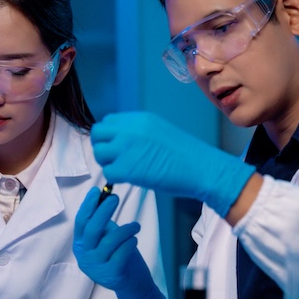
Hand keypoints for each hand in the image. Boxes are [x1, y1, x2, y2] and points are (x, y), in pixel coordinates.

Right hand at [73, 187, 168, 298]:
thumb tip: (104, 196)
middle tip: (114, 198)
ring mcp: (97, 268)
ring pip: (109, 241)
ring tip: (136, 226)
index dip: (88, 205)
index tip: (96, 190)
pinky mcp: (112, 275)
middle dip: (103, 211)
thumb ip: (102, 223)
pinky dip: (129, 243)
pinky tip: (134, 240)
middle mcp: (85, 257)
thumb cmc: (118, 256)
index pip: (81, 222)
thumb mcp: (106, 238)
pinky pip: (121, 253)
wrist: (131, 284)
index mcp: (80, 245)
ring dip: (125, 229)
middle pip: (92, 230)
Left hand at [90, 112, 254, 216]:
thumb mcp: (159, 131)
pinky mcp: (127, 168)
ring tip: (126, 169)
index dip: (109, 136)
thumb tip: (121, 141)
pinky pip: (108, 173)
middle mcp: (130, 129)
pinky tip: (131, 178)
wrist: (201, 168)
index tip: (117, 147)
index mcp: (139, 119)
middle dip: (102, 147)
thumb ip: (138, 131)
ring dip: (108, 163)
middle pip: (98, 134)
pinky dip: (116, 178)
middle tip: (115, 159)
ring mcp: (126, 148)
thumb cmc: (185, 155)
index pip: (108, 122)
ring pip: (99, 153)